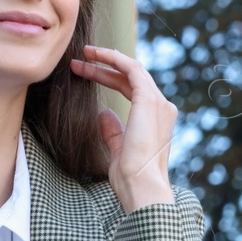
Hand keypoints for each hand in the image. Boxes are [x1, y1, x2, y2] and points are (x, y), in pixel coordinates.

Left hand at [70, 45, 176, 213]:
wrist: (141, 186)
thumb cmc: (130, 178)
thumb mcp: (118, 150)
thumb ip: (113, 131)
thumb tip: (104, 115)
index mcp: (156, 121)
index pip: (132, 91)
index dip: (108, 79)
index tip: (86, 74)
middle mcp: (161, 108)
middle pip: (130, 78)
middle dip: (104, 68)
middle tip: (80, 61)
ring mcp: (158, 103)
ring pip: (131, 70)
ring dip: (107, 60)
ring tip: (83, 54)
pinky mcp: (149, 100)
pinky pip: (132, 69)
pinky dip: (115, 59)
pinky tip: (96, 56)